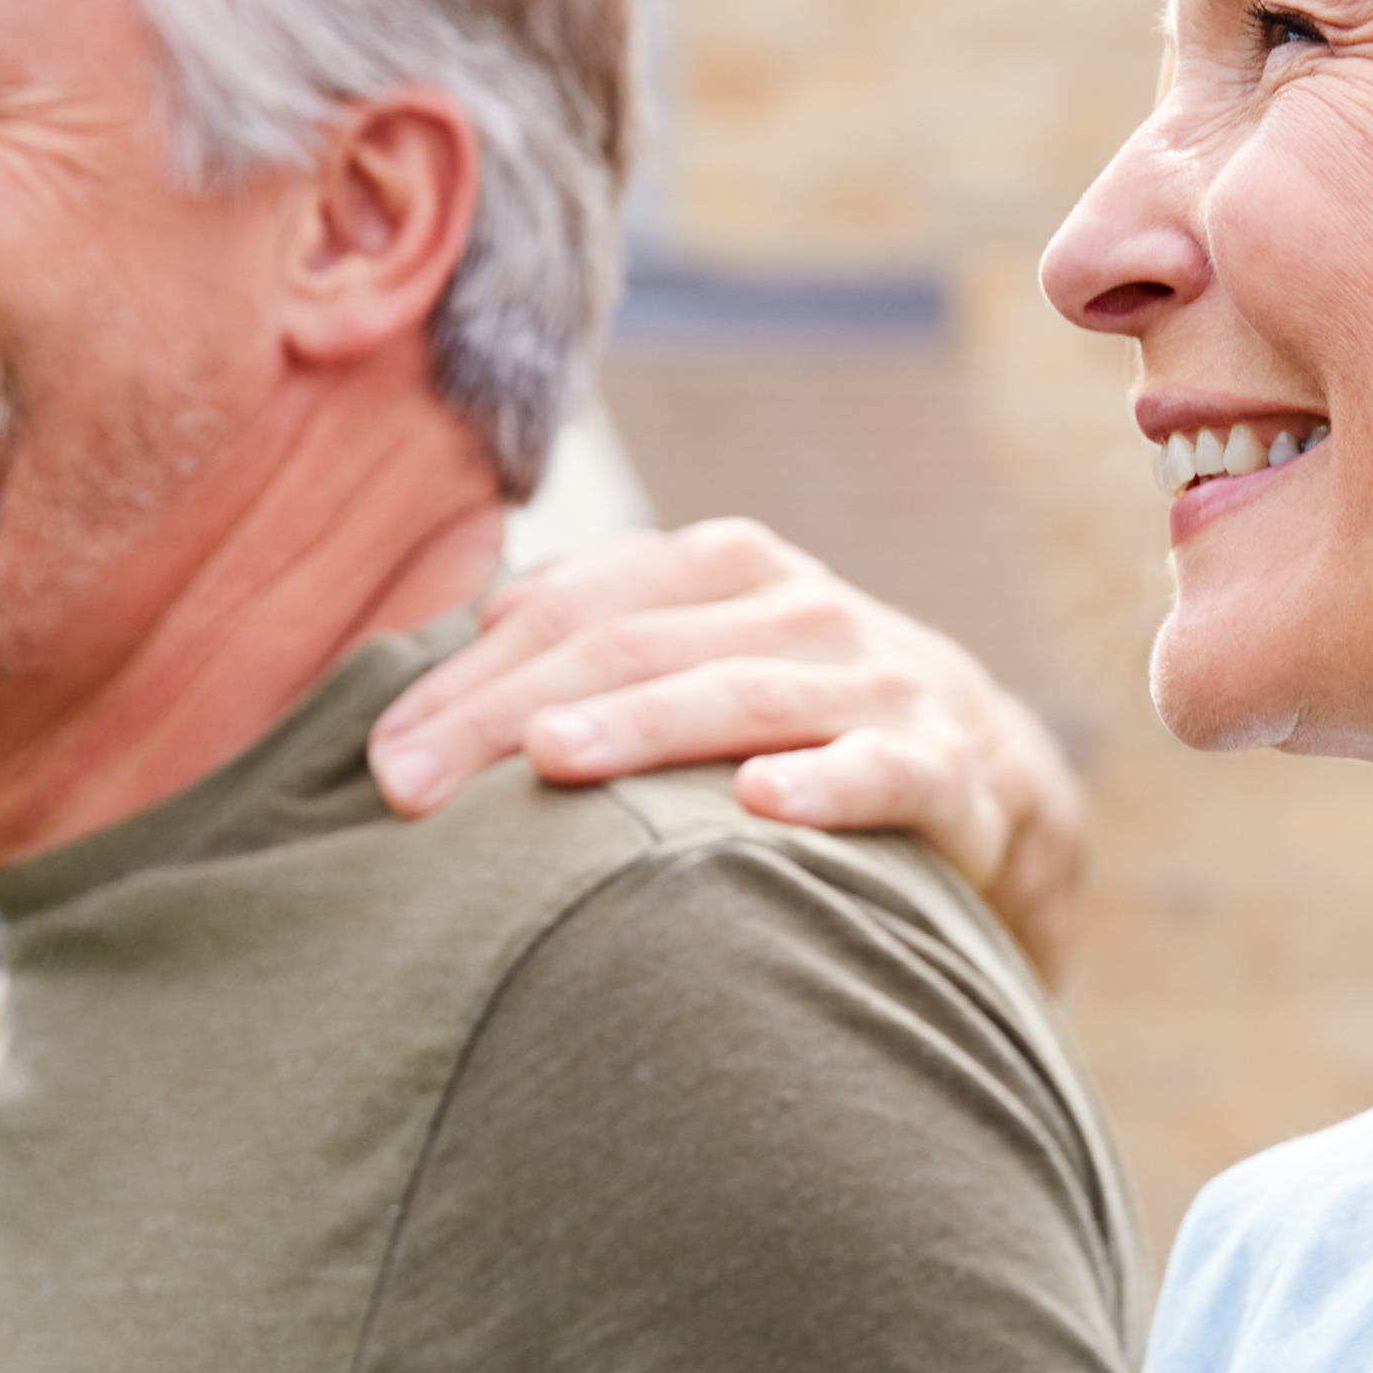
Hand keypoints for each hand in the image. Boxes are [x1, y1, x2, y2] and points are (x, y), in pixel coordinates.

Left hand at [366, 519, 1090, 986]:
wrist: (994, 783)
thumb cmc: (801, 729)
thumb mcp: (701, 665)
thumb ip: (591, 651)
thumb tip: (435, 655)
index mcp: (725, 570)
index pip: (576, 607)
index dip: (469, 674)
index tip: (379, 757)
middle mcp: (801, 607)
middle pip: (634, 646)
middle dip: (509, 711)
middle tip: (407, 785)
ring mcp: (882, 682)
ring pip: (746, 694)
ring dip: (643, 727)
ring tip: (552, 760)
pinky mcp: (952, 770)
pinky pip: (888, 772)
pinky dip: (828, 782)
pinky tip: (763, 802)